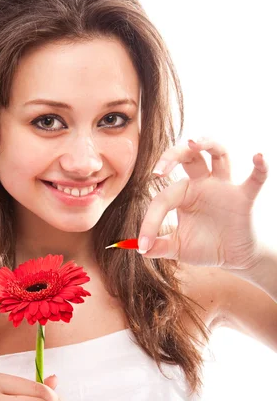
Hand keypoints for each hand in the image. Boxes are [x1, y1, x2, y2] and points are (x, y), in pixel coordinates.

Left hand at [138, 137, 268, 269]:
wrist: (232, 257)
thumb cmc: (204, 246)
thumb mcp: (178, 248)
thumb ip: (160, 247)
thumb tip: (140, 249)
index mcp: (183, 194)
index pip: (163, 198)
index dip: (150, 221)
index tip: (143, 243)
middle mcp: (202, 184)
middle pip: (189, 157)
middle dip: (172, 156)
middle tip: (158, 170)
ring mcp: (224, 187)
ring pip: (219, 154)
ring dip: (208, 144)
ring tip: (194, 142)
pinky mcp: (244, 197)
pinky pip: (255, 179)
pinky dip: (260, 167)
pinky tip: (259, 156)